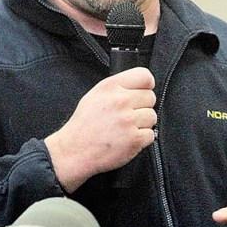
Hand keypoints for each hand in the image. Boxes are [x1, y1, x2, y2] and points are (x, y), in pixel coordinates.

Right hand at [45, 67, 156, 191]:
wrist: (74, 151)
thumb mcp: (95, 95)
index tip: (144, 92)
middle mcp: (120, 101)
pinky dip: (142, 140)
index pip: (144, 76)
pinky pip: (151, 135)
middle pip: (151, 98)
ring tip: (126, 129)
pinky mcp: (134, 139)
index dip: (147, 86)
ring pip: (152, 117)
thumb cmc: (83, 126)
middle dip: (143, 107)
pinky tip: (127, 140)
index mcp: (111, 87)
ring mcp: (128, 121)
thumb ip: (118, 88)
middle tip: (128, 116)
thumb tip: (139, 88)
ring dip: (143, 125)